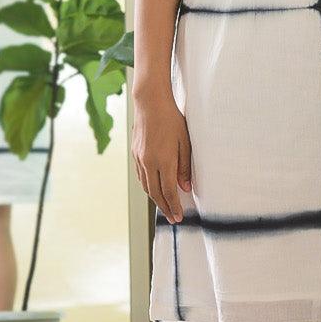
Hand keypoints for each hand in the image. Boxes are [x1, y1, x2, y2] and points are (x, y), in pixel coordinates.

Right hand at [132, 86, 191, 222]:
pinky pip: (141, 176)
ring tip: (165, 207)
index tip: (178, 217)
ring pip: (146, 186)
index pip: (168, 191)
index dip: (173, 206)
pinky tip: (154, 189)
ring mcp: (139, 159)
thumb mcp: (185, 142)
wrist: (150, 104)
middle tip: (172, 218)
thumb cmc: (172, 120)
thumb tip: (185, 187)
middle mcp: (148, 163)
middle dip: (165, 207)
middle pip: (156, 193)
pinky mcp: (135, 154)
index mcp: (163, 161)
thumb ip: (185, 166)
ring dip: (156, 198)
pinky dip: (148, 186)